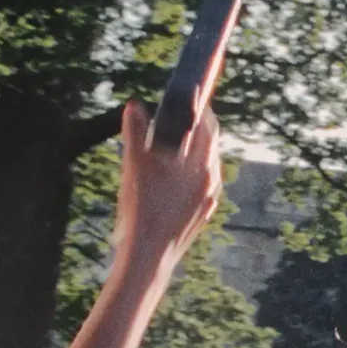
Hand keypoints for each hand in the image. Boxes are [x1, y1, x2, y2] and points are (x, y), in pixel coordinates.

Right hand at [113, 99, 222, 261]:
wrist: (149, 254)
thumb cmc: (141, 209)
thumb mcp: (134, 167)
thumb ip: (135, 134)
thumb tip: (134, 105)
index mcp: (201, 166)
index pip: (207, 127)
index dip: (199, 107)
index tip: (193, 93)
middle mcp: (212, 181)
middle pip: (210, 144)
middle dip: (199, 126)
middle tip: (188, 112)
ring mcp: (210, 198)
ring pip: (208, 164)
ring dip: (197, 148)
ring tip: (183, 138)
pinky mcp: (204, 211)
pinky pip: (204, 182)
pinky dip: (194, 169)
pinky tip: (180, 170)